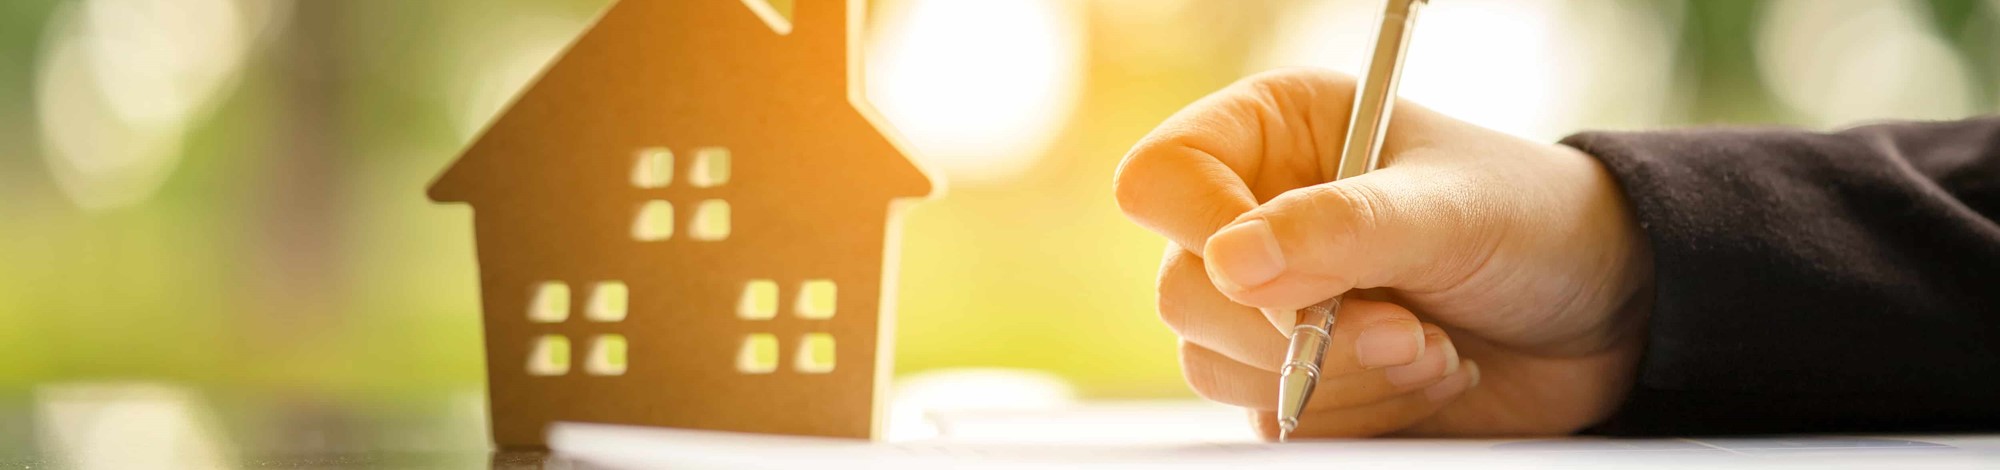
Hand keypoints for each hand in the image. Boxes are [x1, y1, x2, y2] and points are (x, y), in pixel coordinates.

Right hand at [1114, 68, 1653, 438]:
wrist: (1604, 317)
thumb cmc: (1533, 225)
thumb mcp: (1448, 211)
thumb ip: (1340, 229)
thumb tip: (1229, 262)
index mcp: (1272, 135)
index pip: (1161, 180)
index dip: (1203, 231)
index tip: (1281, 275)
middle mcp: (1254, 215)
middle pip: (1181, 292)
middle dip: (1298, 331)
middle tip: (1404, 326)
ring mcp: (1268, 303)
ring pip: (1217, 366)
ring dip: (1337, 377)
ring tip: (1431, 348)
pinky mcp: (1292, 378)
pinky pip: (1269, 418)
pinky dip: (1355, 412)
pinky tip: (1421, 378)